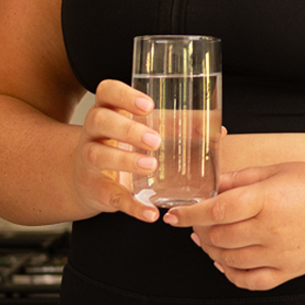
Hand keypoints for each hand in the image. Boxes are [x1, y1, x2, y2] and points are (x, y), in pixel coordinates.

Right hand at [70, 79, 162, 222]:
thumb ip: (174, 128)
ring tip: (151, 166)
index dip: (123, 95)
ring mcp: (89, 160)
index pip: (106, 91)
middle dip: (128, 128)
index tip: (148, 105)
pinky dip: (132, 205)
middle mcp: (93, 132)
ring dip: (125, 160)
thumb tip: (218, 130)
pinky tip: (150, 212)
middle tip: (155, 140)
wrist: (86, 181)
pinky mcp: (96, 189)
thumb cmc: (120, 148)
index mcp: (107, 111)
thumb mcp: (138, 131)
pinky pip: (111, 196)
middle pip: (100, 120)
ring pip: (99, 155)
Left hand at [163, 163, 304, 290]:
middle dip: (199, 230)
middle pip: (218, 237)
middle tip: (196, 221)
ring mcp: (281, 255)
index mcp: (267, 200)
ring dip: (212, 251)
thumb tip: (211, 184)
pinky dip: (232, 274)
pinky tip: (227, 262)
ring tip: (209, 239)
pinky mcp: (290, 271)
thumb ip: (241, 178)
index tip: (173, 213)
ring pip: (229, 261)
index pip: (215, 210)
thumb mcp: (277, 170)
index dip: (189, 212)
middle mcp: (271, 230)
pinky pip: (251, 281)